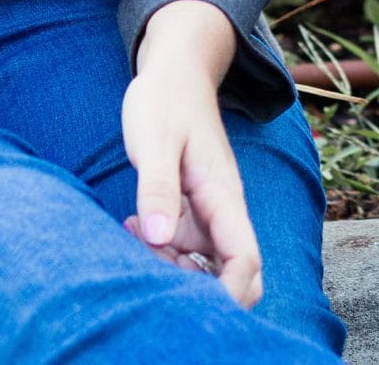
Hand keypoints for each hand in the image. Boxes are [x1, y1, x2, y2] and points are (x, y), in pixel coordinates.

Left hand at [121, 3, 261, 307]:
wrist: (175, 72)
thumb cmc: (165, 102)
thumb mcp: (154, 141)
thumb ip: (157, 189)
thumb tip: (158, 238)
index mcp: (223, 196)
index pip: (245, 259)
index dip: (231, 292)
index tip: (196, 306)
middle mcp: (222, 211)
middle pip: (234, 273)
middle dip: (198, 289)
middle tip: (149, 263)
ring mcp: (208, 213)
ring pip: (204, 266)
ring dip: (171, 268)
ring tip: (133, 232)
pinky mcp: (191, 210)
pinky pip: (184, 249)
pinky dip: (161, 251)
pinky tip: (134, 226)